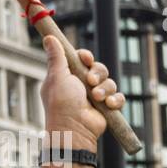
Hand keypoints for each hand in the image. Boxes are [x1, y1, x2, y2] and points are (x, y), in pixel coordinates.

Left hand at [40, 35, 124, 156]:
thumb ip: (56, 57)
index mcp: (67, 78)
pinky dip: (115, 100)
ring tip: (96, 98)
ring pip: (109, 82)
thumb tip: (48, 37)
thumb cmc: (61, 104)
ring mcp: (94, 97)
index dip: (86, 57)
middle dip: (97, 73)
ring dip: (105, 89)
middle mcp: (80, 86)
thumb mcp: (57, 77)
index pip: (81, 60)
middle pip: (98, 68)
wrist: (74, 130)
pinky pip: (118, 96)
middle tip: (90, 82)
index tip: (85, 59)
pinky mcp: (105, 107)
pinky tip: (108, 105)